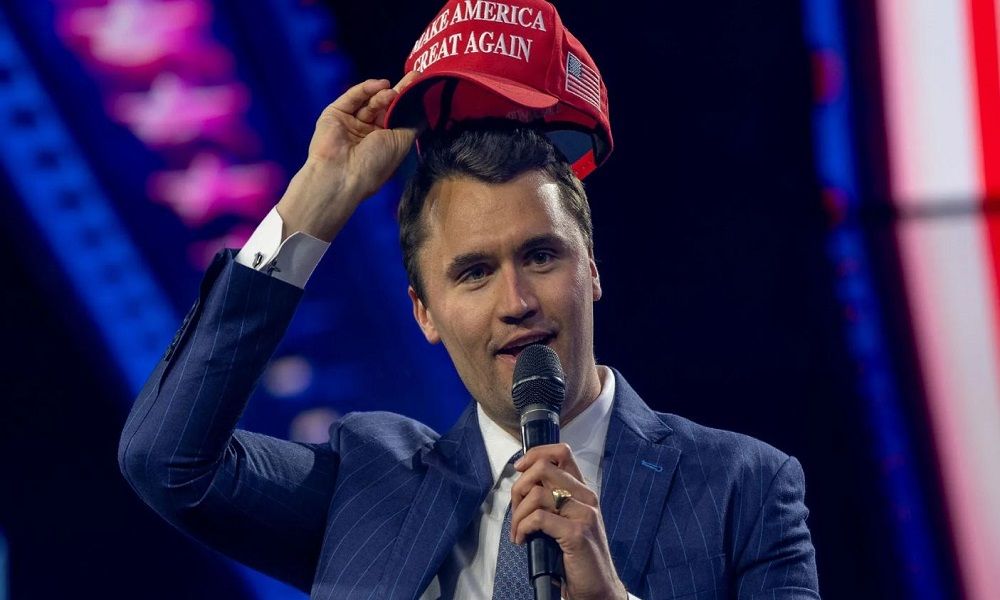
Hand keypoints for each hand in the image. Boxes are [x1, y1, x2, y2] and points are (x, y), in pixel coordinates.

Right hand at [277, 71, 420, 241]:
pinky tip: (381, 85)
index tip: (422, 87)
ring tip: (393, 91)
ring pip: (370, 102)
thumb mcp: (402, 142)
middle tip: (414, 76)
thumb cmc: (375, 164)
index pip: (397, 118)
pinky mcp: (334, 114)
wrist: (342, 174)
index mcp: (383, 144)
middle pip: (385, 107)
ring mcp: (350, 124)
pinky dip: (366, 89)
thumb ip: (413, 124)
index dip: (408, 104)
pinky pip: (352, 97)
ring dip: (384, 94)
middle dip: (399, 92)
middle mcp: (367, 134)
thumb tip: (426, 109)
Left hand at [510, 444, 627, 599]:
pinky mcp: (576, 533)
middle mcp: (586, 497)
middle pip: (543, 468)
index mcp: (583, 491)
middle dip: (519, 487)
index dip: (535, 454)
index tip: (519, 469)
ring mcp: (584, 514)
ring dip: (517, 514)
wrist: (598, 588)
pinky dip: (523, 528)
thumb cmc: (578, 557)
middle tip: (516, 511)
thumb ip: (552, 501)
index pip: (561, 453)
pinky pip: (538, 518)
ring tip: (518, 531)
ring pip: (537, 494)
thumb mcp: (567, 521)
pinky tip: (522, 540)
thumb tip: (522, 487)